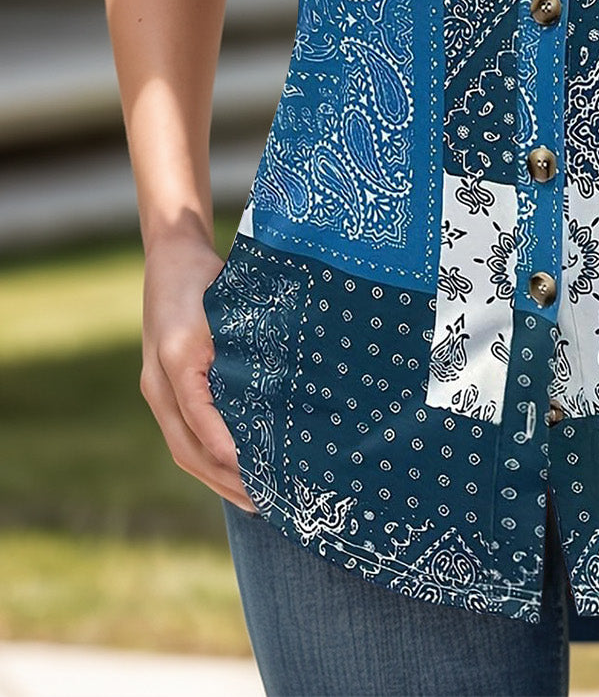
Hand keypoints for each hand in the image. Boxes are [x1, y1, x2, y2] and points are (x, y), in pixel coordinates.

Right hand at [139, 234, 258, 514]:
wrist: (173, 255)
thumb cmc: (205, 276)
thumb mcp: (227, 302)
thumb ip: (243, 344)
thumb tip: (280, 387)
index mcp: (176, 361)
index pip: (200, 418)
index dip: (227, 448)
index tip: (256, 471)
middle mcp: (160, 384)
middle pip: (188, 448)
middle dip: (226, 480)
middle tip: (267, 502)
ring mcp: (158, 390)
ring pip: (183, 450)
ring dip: (218, 480)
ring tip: (256, 501)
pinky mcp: (167, 391)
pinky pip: (184, 436)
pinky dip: (208, 461)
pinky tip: (236, 473)